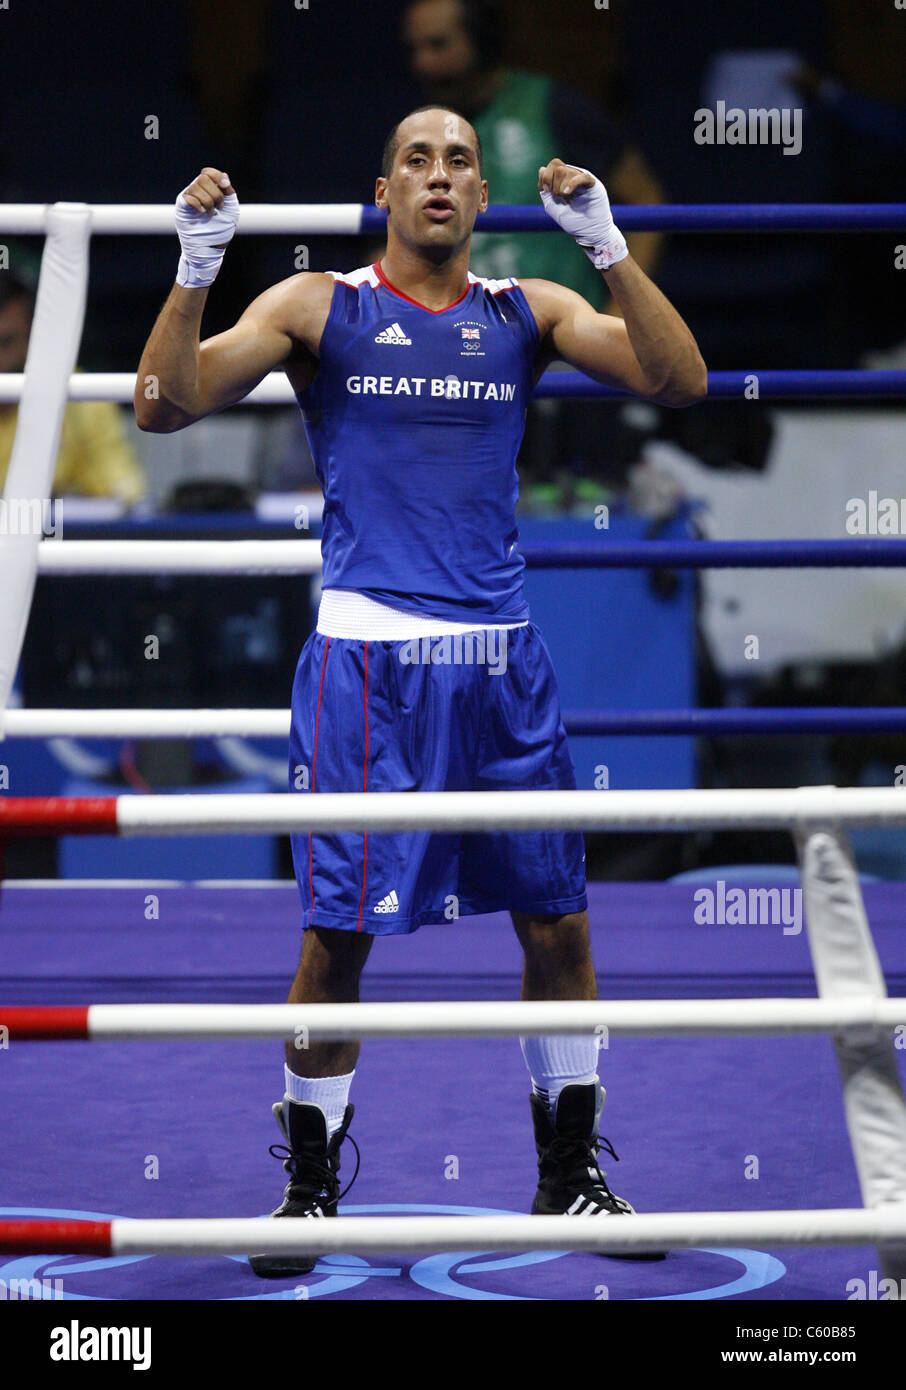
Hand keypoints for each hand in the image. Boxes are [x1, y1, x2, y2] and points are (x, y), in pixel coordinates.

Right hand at [175, 167, 239, 288]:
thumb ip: (228, 192)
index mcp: (208, 190)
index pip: (208, 172)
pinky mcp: (181, 208)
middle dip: (216, 193)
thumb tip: (224, 176)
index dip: (217, 176)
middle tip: (218, 208)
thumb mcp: (231, 210)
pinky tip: (202, 213)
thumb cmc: (220, 231)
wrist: (210, 249)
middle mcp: (196, 192)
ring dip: (208, 201)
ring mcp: (188, 199)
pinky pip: (188, 197)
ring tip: (210, 214)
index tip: (226, 186)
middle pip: (203, 177)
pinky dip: (198, 204)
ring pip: (196, 186)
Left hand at [538, 158, 627, 271]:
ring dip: (561, 188)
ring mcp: (583, 179)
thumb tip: (542, 169)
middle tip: (559, 197)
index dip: (546, 176)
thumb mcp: (552, 206)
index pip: (553, 165)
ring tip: (567, 198)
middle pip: (558, 166)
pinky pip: (582, 176)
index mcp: (565, 179)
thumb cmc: (572, 220)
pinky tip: (567, 194)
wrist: (588, 231)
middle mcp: (574, 175)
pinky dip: (571, 184)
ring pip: (566, 171)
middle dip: (553, 183)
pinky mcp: (593, 185)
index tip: (546, 190)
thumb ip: (545, 189)